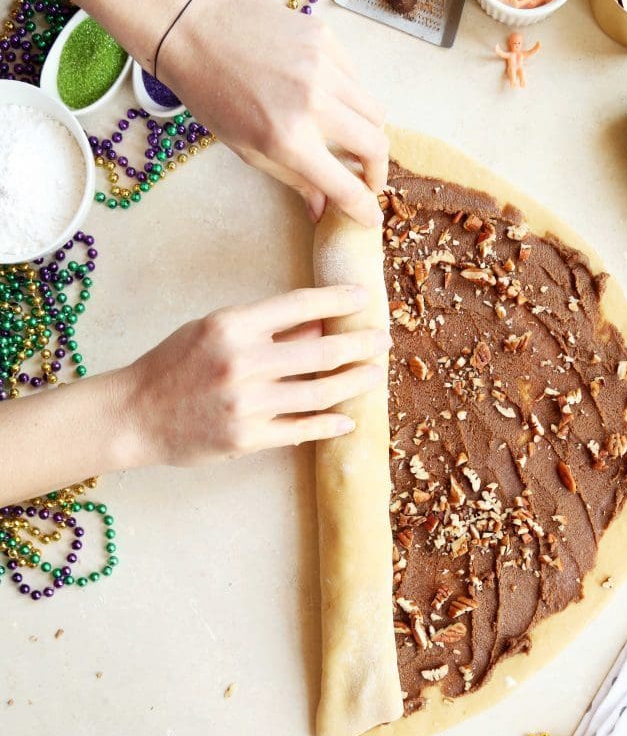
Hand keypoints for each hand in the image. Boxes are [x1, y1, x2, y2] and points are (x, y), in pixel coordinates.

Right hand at [122, 285, 388, 464]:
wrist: (135, 414)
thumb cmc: (174, 364)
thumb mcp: (213, 330)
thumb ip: (264, 327)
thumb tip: (319, 323)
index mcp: (232, 326)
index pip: (299, 305)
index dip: (338, 300)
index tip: (364, 297)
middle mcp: (242, 363)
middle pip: (321, 352)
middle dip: (360, 344)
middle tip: (382, 340)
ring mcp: (246, 404)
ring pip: (318, 393)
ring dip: (354, 383)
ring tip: (374, 375)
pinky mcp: (247, 438)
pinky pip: (301, 431)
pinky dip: (329, 424)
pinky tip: (347, 419)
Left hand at [158, 0, 387, 227]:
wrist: (192, 30)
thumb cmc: (212, 96)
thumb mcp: (247, 150)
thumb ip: (293, 179)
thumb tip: (321, 208)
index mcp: (289, 139)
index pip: (346, 185)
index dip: (363, 208)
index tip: (370, 217)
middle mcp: (313, 102)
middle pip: (376, 145)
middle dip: (377, 170)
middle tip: (368, 178)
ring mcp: (323, 65)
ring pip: (373, 110)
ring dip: (369, 132)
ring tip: (351, 138)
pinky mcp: (324, 37)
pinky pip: (354, 77)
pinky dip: (349, 96)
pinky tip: (328, 98)